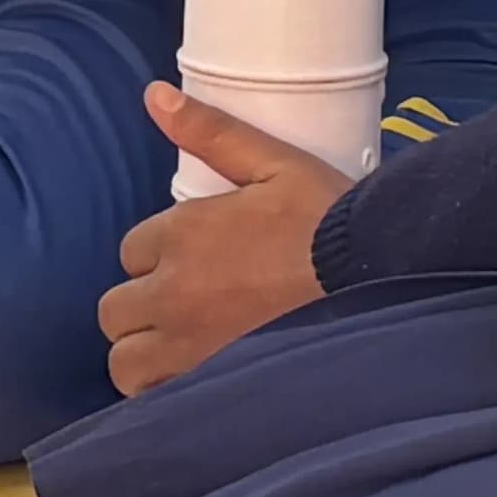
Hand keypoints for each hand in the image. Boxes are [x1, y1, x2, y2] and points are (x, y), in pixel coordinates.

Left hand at [100, 85, 342, 393]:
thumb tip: (154, 95)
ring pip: (126, 362)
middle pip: (116, 311)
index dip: (159, 257)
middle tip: (187, 306)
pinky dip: (166, 393)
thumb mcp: (273, 162)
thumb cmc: (329, 219)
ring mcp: (187, 347)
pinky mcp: (208, 387)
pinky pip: (157, 401)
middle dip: (142, 307)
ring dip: (146, 354)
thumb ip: (210, 131)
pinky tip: (198, 380)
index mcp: (182, 234)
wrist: (380, 277)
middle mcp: (172, 293)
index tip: (196, 262)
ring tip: (186, 347)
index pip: (131, 251)